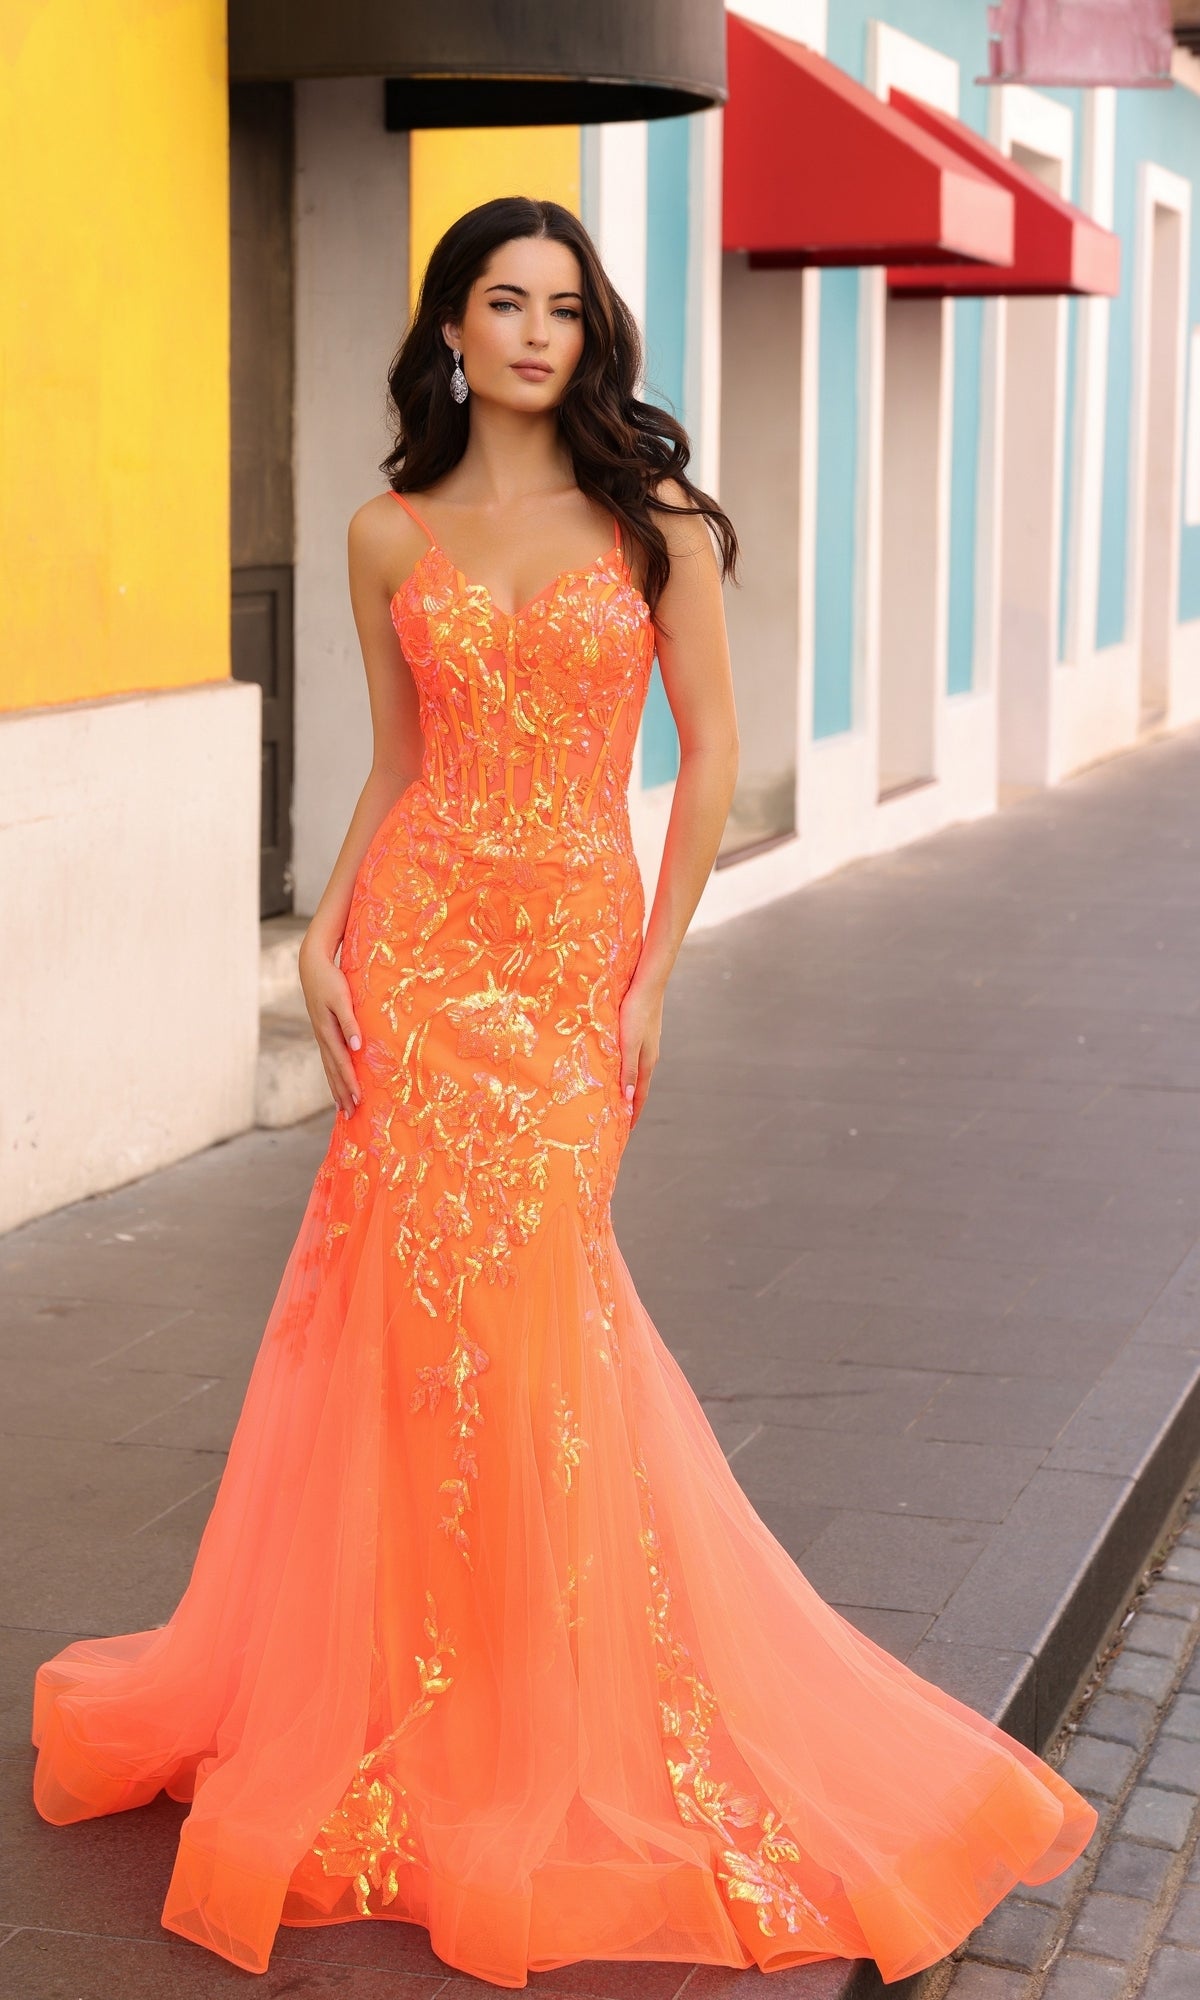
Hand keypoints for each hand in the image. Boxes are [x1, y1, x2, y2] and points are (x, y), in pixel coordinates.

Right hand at [299, 939, 361, 1118]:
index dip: (350, 1083)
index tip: (360, 1100)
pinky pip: (328, 1060)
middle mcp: (323, 1038)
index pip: (342, 1064)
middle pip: (333, 1072)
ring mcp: (321, 1036)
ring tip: (343, 1108)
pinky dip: (333, 1075)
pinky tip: (337, 1082)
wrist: (312, 966)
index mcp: (328, 1032)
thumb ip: (350, 1022)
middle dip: (343, 1094)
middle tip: (352, 1115)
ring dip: (336, 1089)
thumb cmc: (330, 980)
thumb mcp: (341, 999)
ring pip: (329, 1068)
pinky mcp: (323, 1032)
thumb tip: (356, 1047)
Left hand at [618, 976, 663, 1129]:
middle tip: (620, 1119)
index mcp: (646, 1062)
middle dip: (632, 1104)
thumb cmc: (635, 1012)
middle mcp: (649, 1056)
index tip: (626, 1130)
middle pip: (639, 1086)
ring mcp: (647, 1045)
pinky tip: (620, 1068)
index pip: (640, 1095)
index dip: (634, 1113)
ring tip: (619, 1098)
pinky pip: (634, 1059)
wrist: (648, 984)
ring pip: (637, 1072)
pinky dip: (628, 1071)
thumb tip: (629, 1099)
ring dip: (629, 1087)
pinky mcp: (643, 1033)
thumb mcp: (628, 1043)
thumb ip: (628, 1070)